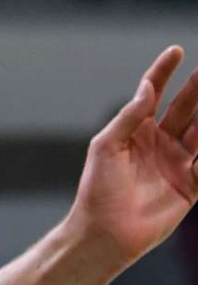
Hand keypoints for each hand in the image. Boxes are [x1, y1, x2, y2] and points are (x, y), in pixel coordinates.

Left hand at [69, 45, 197, 263]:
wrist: (105, 233)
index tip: (176, 50)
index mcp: (135, 132)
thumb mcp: (106, 147)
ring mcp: (177, 163)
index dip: (164, 72)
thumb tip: (146, 86)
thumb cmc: (97, 190)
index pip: (153, 95)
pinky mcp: (192, 186)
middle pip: (187, 107)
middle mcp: (159, 144)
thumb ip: (128, 116)